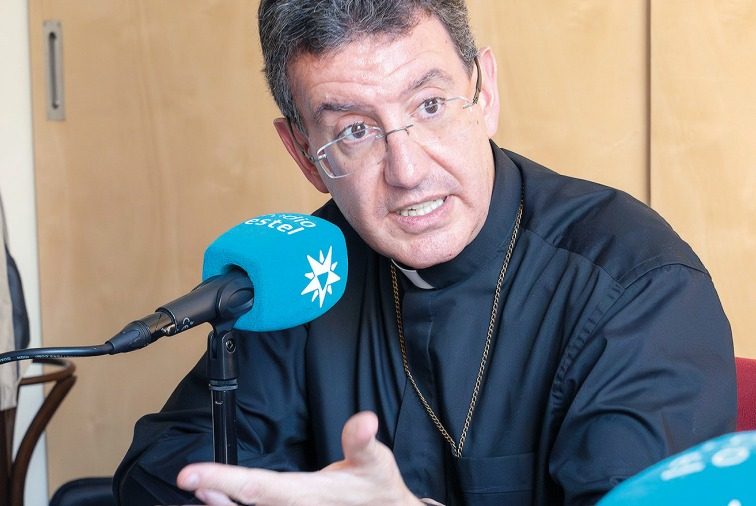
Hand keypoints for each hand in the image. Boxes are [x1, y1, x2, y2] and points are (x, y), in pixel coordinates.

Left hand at [176, 411, 422, 504]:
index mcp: (305, 496)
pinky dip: (232, 505)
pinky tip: (217, 498)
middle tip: (187, 482)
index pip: (257, 489)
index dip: (223, 482)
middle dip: (212, 496)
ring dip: (219, 503)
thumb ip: (362, 441)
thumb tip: (364, 420)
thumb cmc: (377, 489)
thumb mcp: (375, 462)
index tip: (192, 475)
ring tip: (196, 491)